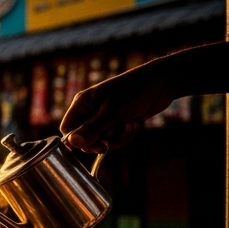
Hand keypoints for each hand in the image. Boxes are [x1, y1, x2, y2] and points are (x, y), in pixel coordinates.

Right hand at [59, 63, 176, 153]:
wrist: (161, 84)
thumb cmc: (133, 92)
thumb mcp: (111, 112)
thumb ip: (91, 129)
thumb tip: (71, 143)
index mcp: (82, 105)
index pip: (67, 130)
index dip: (78, 140)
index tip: (95, 143)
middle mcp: (90, 112)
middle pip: (85, 139)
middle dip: (102, 140)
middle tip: (113, 133)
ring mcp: (105, 118)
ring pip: (102, 141)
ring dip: (118, 138)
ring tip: (129, 125)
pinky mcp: (118, 123)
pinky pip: (115, 139)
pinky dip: (125, 135)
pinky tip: (134, 124)